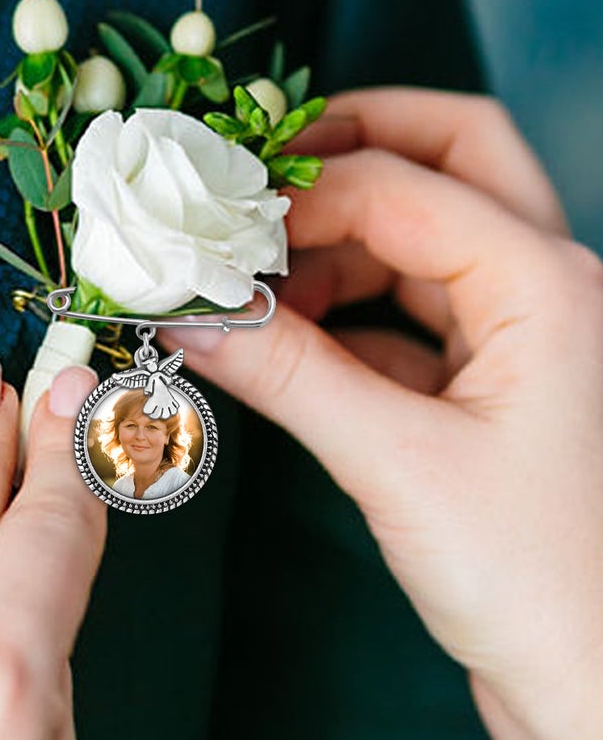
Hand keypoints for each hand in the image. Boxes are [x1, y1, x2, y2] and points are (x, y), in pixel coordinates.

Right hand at [170, 89, 602, 739]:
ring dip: (338, 237)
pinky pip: (420, 305)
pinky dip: (349, 305)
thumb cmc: (550, 594)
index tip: (206, 218)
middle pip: (453, 154)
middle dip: (350, 144)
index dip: (292, 193)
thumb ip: (286, 372)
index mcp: (548, 285)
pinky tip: (283, 338)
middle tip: (255, 172)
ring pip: (430, 230)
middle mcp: (551, 287)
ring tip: (251, 279)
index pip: (396, 184)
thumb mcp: (398, 466)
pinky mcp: (506, 387)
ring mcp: (534, 335)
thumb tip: (187, 308)